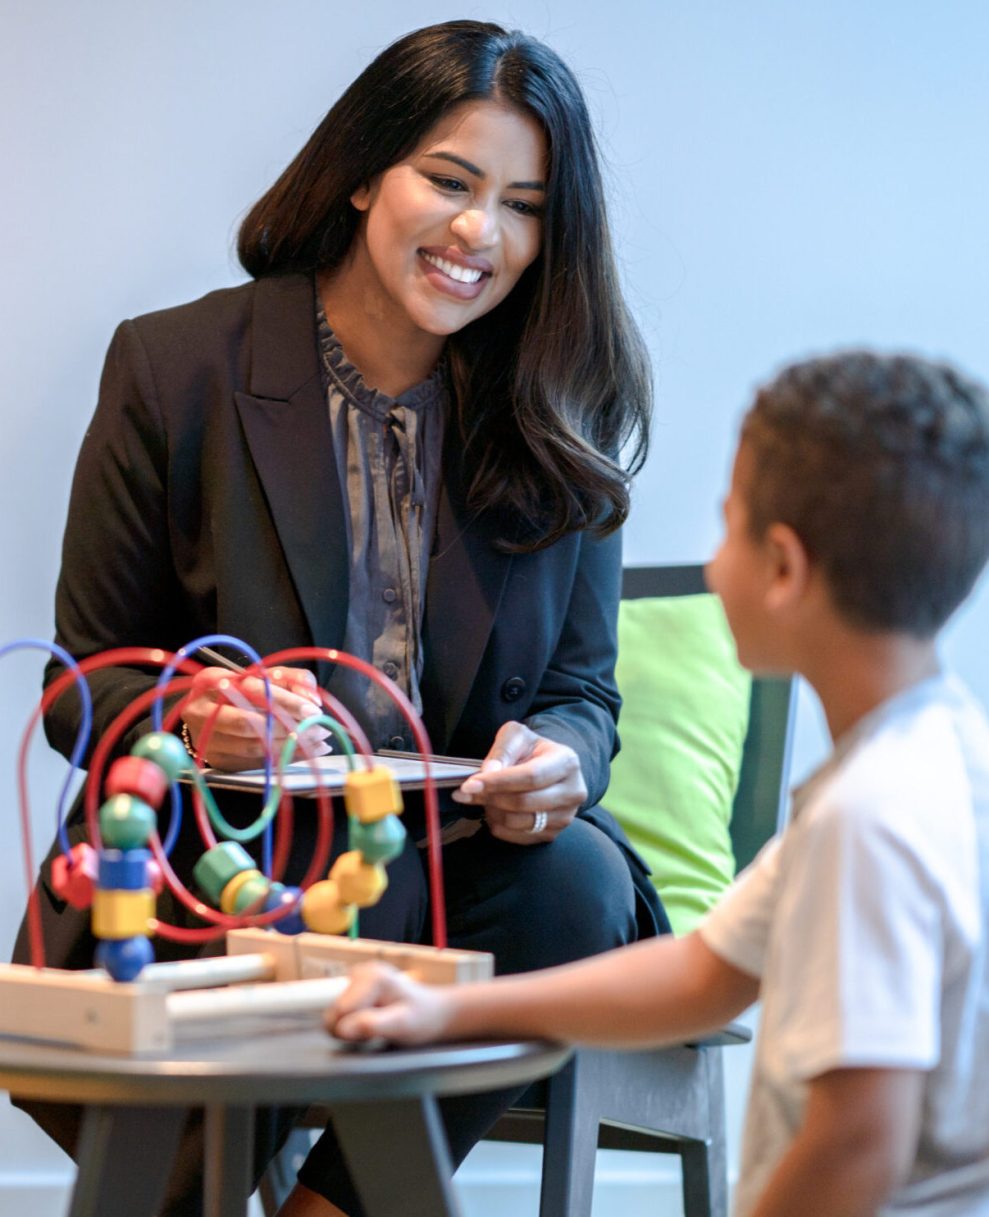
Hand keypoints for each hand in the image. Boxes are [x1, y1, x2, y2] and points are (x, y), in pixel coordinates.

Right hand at [181, 665, 329, 770]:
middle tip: (319, 728)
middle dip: (288, 727)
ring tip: (319, 741)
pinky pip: (255, 763)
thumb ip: (292, 678)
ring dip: (290, 747)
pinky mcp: (217, 761)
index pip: (251, 690)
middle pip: (248, 723)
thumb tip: (311, 699)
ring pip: (252, 747)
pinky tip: (305, 752)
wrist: (209, 711)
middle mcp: (201, 711)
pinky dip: (283, 759)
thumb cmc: (242, 690)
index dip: (285, 701)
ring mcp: (206, 739)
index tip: (312, 709)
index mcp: (211, 681)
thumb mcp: (264, 674)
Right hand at [328, 962, 456, 1044]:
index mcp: (373, 977)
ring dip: (351, 1025)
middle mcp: (363, 971)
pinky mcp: (356, 984)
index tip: (370, 1033)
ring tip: (376, 1025)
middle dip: (350, 1027)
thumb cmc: (422, 1019)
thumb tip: (342, 1028)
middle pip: (335, 1010)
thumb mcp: (402, 1025)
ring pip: (336, 1012)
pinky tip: (372, 1019)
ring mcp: (358, 976)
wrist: (433, 1012)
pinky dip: (353, 1020)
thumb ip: (372, 1025)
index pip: (340, 1011)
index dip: (350, 1029)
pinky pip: (341, 1010)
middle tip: (376, 1030)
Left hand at [450, 722, 586, 843]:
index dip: (498, 782)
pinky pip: (518, 837)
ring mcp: (565, 817)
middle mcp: (573, 792)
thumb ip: (502, 750)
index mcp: (567, 762)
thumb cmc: (531, 750)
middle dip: (490, 797)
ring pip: (519, 822)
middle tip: (467, 791)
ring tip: (482, 797)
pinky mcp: (552, 834)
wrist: (548, 768)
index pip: (531, 777)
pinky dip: (499, 825)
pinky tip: (493, 810)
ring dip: (492, 811)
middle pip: (524, 802)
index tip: (469, 784)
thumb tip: (488, 772)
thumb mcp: (517, 737)